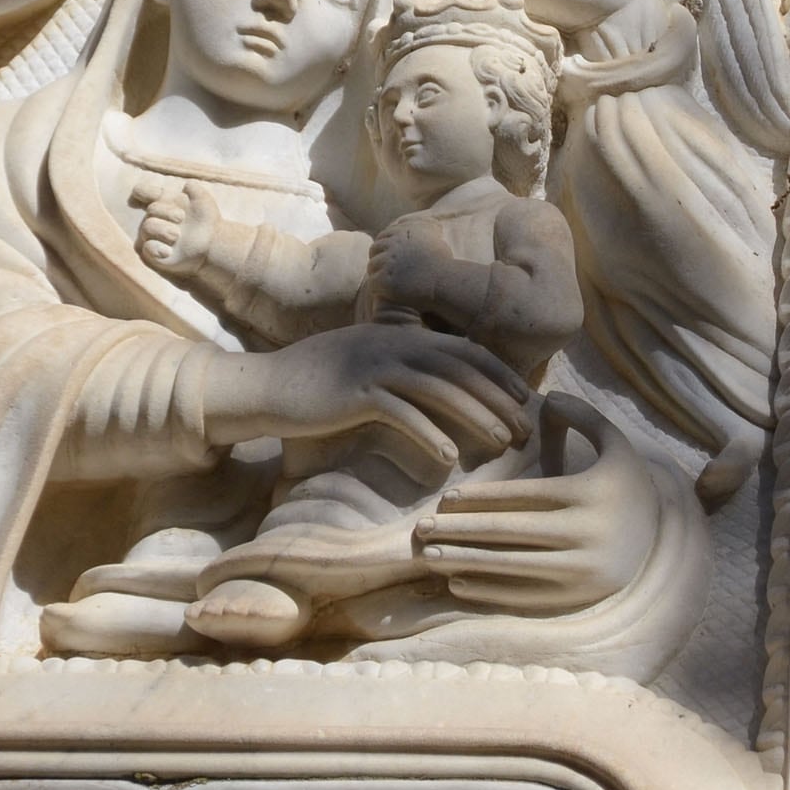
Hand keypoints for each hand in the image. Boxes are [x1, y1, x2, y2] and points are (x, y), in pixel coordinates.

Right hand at [129, 181, 216, 276]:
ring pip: (147, 228)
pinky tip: (168, 251)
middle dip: (166, 211)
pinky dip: (157, 248)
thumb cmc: (206, 219)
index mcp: (162, 202)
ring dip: (163, 230)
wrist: (211, 242)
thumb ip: (195, 189)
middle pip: (152, 210)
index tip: (148, 193)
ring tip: (177, 235)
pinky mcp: (154, 253)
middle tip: (181, 217)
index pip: (142, 192)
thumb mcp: (203, 200)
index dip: (142, 191)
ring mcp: (153, 235)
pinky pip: (147, 248)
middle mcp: (155, 217)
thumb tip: (186, 185)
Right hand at [198, 326, 529, 486]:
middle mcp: (391, 342)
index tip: (523, 400)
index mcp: (398, 333)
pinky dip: (430, 434)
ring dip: (477, 415)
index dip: (498, 373)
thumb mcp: (363, 363)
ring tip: (503, 441)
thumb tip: (439, 387)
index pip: (463, 347)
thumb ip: (400, 367)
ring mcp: (373, 364)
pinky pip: (402, 413)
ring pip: (440, 388)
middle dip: (498, 396)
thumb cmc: (315, 383)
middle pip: (461, 366)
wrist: (264, 386)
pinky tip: (450, 457)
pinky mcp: (354, 392)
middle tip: (525, 427)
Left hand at [366, 221, 452, 310]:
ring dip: (377, 274)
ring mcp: (387, 261)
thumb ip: (427, 228)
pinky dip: (378, 288)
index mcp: (403, 232)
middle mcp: (393, 244)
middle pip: (374, 249)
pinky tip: (384, 293)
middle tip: (384, 270)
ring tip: (384, 283)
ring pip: (372, 266)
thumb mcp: (435, 238)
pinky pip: (373, 283)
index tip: (389, 257)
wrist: (445, 283)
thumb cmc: (444, 264)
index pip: (383, 236)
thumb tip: (431, 223)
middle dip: (378, 259)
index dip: (385, 247)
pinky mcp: (384, 279)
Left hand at [411, 394, 666, 611]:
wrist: (662, 536)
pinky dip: (490, 592)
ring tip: (429, 558)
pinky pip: (527, 596)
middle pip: (510, 534)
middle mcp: (586, 534)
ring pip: (513, 568)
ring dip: (466, 563)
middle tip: (421, 531)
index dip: (480, 499)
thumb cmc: (625, 481)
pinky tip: (458, 583)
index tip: (445, 501)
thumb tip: (547, 396)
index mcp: (589, 493)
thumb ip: (580, 415)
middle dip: (460, 533)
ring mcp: (583, 571)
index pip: (522, 497)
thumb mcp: (613, 441)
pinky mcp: (580, 598)